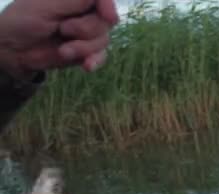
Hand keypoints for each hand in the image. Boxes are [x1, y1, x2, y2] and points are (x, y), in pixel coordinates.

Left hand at [0, 0, 118, 79]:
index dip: (108, 6)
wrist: (13, 49)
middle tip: (63, 30)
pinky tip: (86, 65)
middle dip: (87, 30)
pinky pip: (101, 56)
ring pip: (103, 39)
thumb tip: (108, 5)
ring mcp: (87, 32)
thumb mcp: (49, 4)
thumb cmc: (24, 20)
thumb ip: (78, 0)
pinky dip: (94, 61)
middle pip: (106, 21)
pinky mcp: (87, 51)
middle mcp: (85, 12)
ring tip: (62, 50)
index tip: (108, 16)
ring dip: (84, 48)